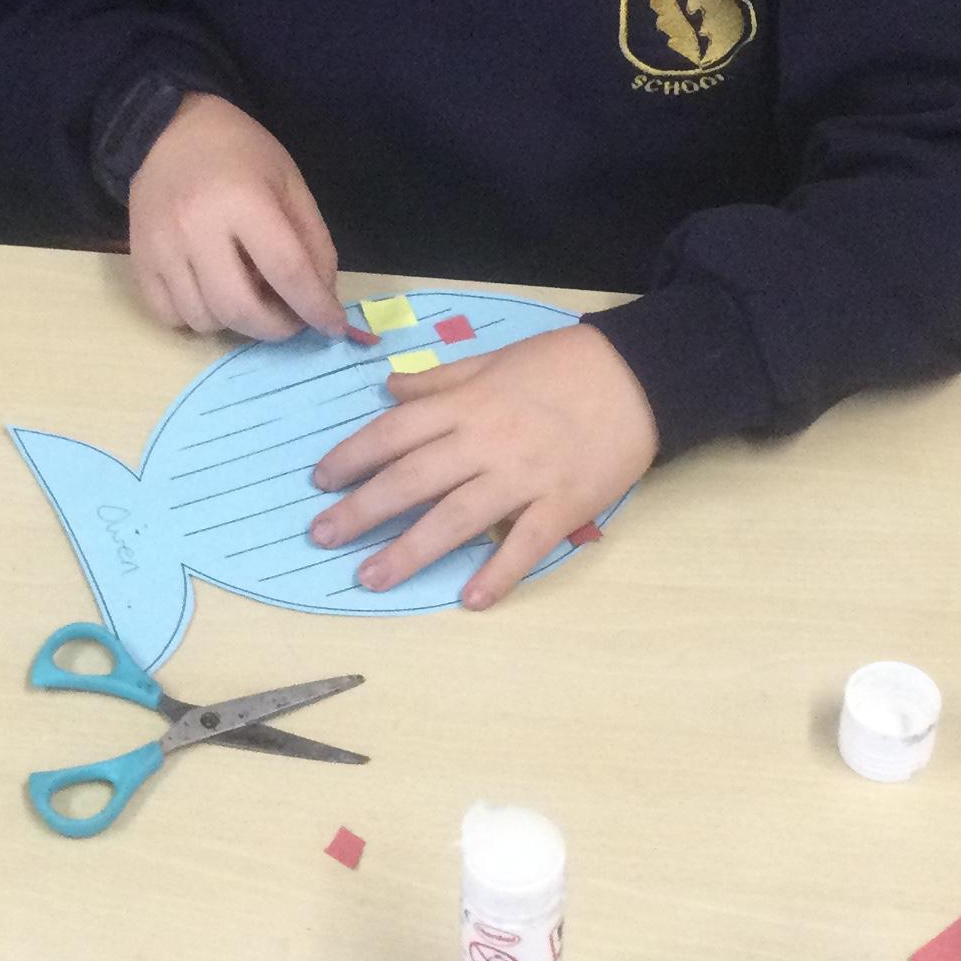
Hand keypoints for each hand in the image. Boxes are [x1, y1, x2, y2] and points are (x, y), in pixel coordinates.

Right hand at [122, 92, 342, 340]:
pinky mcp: (138, 260)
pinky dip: (197, 318)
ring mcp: (161, 248)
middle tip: (291, 319)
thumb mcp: (288, 181)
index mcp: (243, 200)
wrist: (166, 130)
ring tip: (249, 295)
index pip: (286, 270)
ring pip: (204, 320)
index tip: (333, 326)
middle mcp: (196, 228)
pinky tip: (211, 294)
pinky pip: (170, 316)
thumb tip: (322, 296)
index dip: (315, 307)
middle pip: (240, 308)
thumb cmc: (238, 152)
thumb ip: (312, 239)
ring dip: (237, 322)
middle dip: (276, 328)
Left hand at [306, 327, 655, 608]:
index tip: (321, 481)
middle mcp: (486, 442)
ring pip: (456, 517)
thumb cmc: (564, 364)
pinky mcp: (563, 504)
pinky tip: (471, 600)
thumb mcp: (495, 360)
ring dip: (410, 550)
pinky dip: (499, 573)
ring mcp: (524, 476)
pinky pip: (526, 544)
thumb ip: (441, 380)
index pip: (395, 432)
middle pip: (412, 479)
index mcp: (466, 405)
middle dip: (362, 509)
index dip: (353, 456)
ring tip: (370, 577)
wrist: (639, 375)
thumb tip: (390, 389)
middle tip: (323, 536)